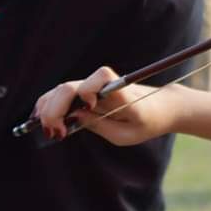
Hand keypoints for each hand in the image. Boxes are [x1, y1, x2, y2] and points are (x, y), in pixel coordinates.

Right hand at [33, 66, 179, 145]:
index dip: (89, 89)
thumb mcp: (127, 134)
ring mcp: (94, 87)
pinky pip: (63, 95)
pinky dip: (51, 106)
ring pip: (61, 89)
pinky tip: (48, 123)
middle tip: (57, 133)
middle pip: (69, 86)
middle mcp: (104, 85)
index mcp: (121, 91)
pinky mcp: (88, 92)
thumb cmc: (148, 123)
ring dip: (48, 109)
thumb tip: (74, 116)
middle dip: (54, 110)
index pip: (102, 75)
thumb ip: (100, 125)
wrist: (162, 108)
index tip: (90, 108)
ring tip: (52, 131)